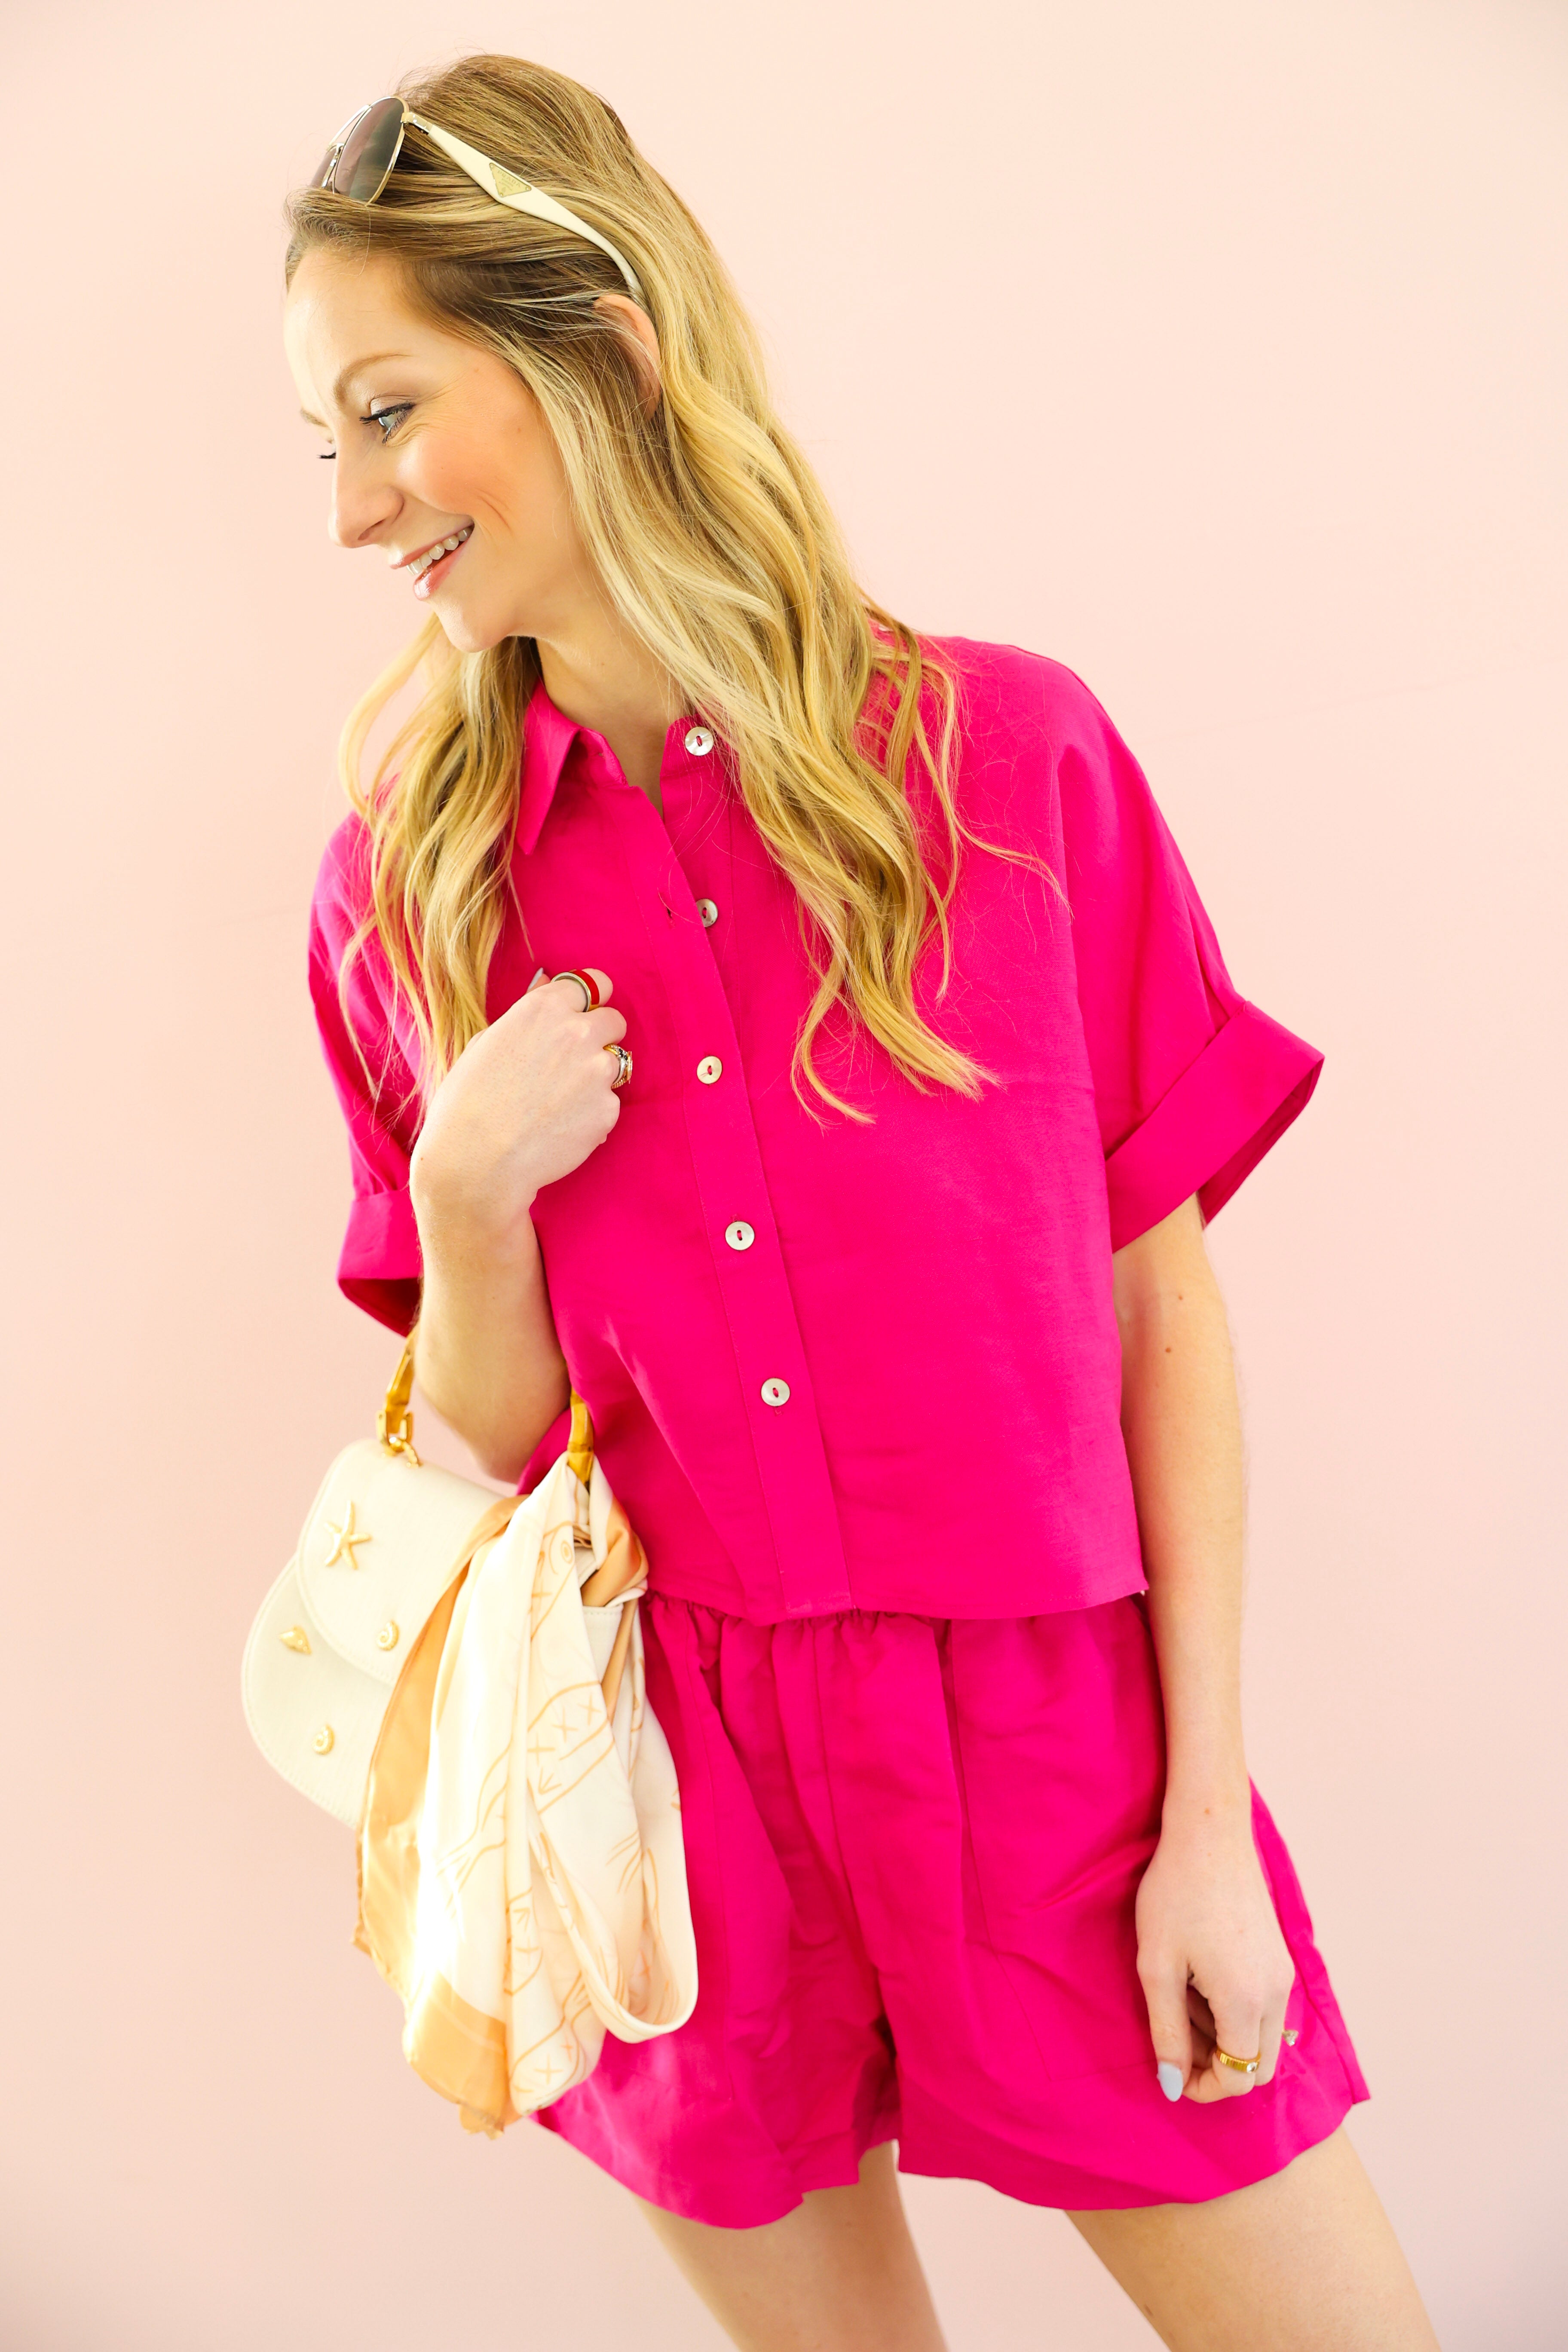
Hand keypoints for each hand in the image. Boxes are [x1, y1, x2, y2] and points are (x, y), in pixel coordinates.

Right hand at [410, 967, 626, 1249]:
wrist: (476, 1161)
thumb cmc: (467, 1102)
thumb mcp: (487, 1043)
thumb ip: (527, 1016)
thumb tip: (549, 987)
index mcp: (543, 1009)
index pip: (592, 984)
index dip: (589, 1002)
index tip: (584, 1014)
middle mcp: (577, 1032)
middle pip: (614, 1022)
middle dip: (600, 1038)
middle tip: (572, 1064)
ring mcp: (597, 1071)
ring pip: (616, 1064)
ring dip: (596, 1078)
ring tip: (559, 1102)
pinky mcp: (608, 1109)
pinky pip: (609, 1104)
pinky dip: (592, 1115)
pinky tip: (560, 1128)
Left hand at [1135, 1800, 1295, 2103]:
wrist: (1209, 1833)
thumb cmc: (1176, 1894)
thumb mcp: (1158, 1966)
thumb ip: (1168, 2032)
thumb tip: (1173, 2085)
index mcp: (1246, 2001)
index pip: (1238, 2079)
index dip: (1203, 2088)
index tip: (1171, 2073)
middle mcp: (1277, 1994)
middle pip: (1259, 2068)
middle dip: (1219, 2068)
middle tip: (1177, 2038)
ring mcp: (1284, 1974)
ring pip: (1264, 2039)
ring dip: (1227, 2039)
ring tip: (1184, 1999)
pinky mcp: (1281, 1957)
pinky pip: (1267, 2008)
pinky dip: (1238, 2013)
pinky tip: (1202, 1979)